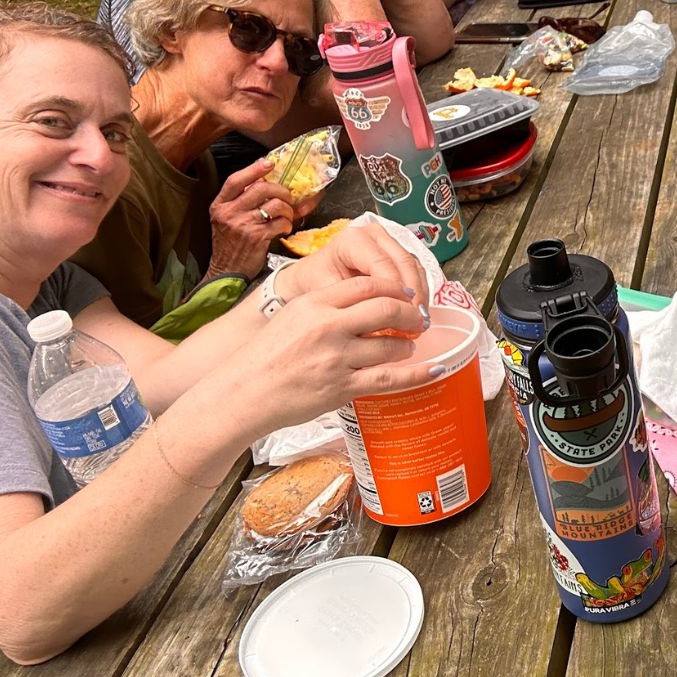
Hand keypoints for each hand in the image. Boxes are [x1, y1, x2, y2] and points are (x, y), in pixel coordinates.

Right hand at [206, 159, 295, 279]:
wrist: (226, 271)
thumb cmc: (230, 244)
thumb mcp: (226, 219)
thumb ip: (240, 201)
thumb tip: (264, 181)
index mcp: (220, 206)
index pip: (235, 180)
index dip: (254, 169)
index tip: (269, 163)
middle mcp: (229, 213)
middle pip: (261, 188)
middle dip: (280, 190)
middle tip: (287, 197)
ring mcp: (243, 225)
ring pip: (274, 205)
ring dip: (287, 209)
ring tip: (287, 215)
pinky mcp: (256, 238)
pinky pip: (280, 223)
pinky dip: (287, 224)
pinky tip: (284, 228)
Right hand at [223, 275, 429, 436]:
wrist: (243, 392)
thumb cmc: (266, 356)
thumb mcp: (294, 316)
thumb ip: (327, 304)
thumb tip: (367, 298)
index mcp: (315, 303)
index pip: (368, 285)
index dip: (394, 288)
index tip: (406, 294)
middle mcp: (328, 327)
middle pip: (387, 307)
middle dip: (411, 312)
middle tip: (418, 319)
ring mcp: (336, 358)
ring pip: (391, 343)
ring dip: (408, 344)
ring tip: (408, 346)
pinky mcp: (342, 387)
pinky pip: (389, 379)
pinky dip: (417, 374)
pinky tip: (433, 370)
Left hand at [276, 218, 429, 313]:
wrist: (309, 277)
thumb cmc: (314, 283)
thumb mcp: (327, 293)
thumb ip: (353, 303)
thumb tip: (381, 323)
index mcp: (353, 239)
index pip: (383, 264)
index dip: (397, 292)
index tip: (404, 316)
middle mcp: (374, 234)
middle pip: (404, 262)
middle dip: (414, 294)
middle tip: (418, 321)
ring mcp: (387, 241)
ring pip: (414, 266)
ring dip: (420, 293)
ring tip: (420, 320)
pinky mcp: (396, 252)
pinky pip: (415, 270)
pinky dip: (419, 291)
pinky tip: (416, 311)